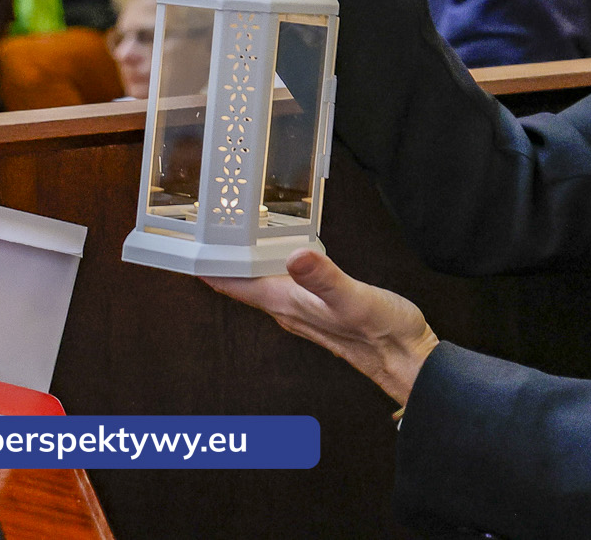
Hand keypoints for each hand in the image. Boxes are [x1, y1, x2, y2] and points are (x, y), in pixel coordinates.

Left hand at [205, 249, 438, 405]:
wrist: (407, 359)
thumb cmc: (382, 332)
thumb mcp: (354, 299)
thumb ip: (324, 278)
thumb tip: (296, 255)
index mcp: (288, 303)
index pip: (233, 283)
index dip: (207, 264)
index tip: (183, 245)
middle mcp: (288, 310)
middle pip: (240, 284)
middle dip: (219, 260)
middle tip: (201, 230)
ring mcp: (302, 311)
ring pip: (259, 285)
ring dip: (243, 265)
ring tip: (229, 239)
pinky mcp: (318, 308)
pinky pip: (281, 285)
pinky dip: (271, 268)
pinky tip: (280, 255)